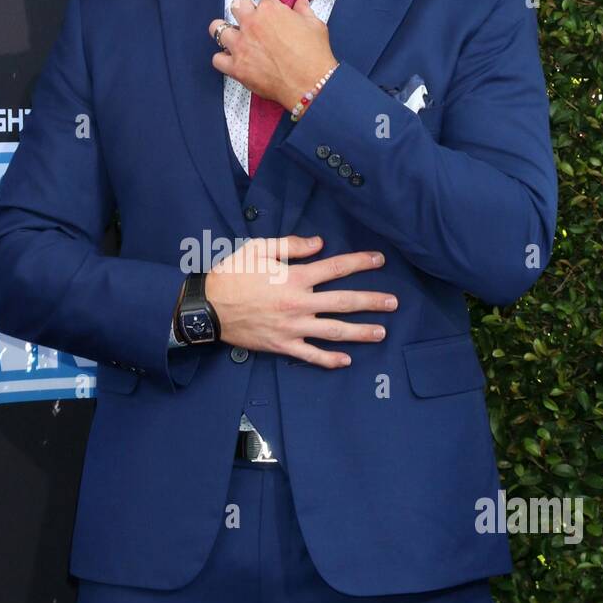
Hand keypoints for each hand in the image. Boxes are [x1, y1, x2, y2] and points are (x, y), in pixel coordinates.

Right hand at [204, 235, 396, 368]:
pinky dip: (329, 359)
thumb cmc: (232, 275)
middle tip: (394, 303)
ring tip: (382, 332)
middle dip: (372, 301)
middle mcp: (299, 302)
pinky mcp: (282, 344)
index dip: (360, 262)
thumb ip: (291, 245)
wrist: (209, 307)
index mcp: (294, 276)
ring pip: (334, 330)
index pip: (336, 267)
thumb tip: (319, 242)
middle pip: (344, 301)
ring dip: (360, 332)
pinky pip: (310, 354)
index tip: (380, 260)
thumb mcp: (258, 249)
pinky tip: (346, 360)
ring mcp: (292, 326)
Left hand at [209, 0, 335, 108]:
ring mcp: (241, 46)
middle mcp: (251, 24)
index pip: (263, 2)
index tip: (271, 19)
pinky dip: (223, 60)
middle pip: (236, 7)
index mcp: (270, 10)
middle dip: (242, 12)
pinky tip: (232, 61)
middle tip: (249, 22)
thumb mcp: (315, 25)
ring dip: (225, 32)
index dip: (268, 11)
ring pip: (217, 29)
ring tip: (234, 38)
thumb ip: (304, 11)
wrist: (310, 84)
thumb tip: (300, 3)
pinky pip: (217, 59)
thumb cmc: (314, 55)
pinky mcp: (237, 67)